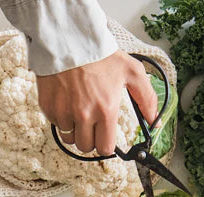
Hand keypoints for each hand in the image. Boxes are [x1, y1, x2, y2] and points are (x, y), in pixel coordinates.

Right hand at [37, 50, 157, 154]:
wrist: (71, 42)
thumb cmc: (101, 56)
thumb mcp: (132, 72)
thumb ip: (146, 99)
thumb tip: (154, 122)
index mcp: (106, 110)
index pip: (105, 148)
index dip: (106, 144)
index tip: (105, 137)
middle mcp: (84, 115)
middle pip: (86, 147)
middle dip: (90, 139)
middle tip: (93, 123)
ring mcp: (64, 113)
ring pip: (69, 139)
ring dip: (75, 131)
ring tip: (80, 113)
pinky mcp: (49, 108)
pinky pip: (56, 125)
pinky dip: (62, 119)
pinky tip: (68, 103)